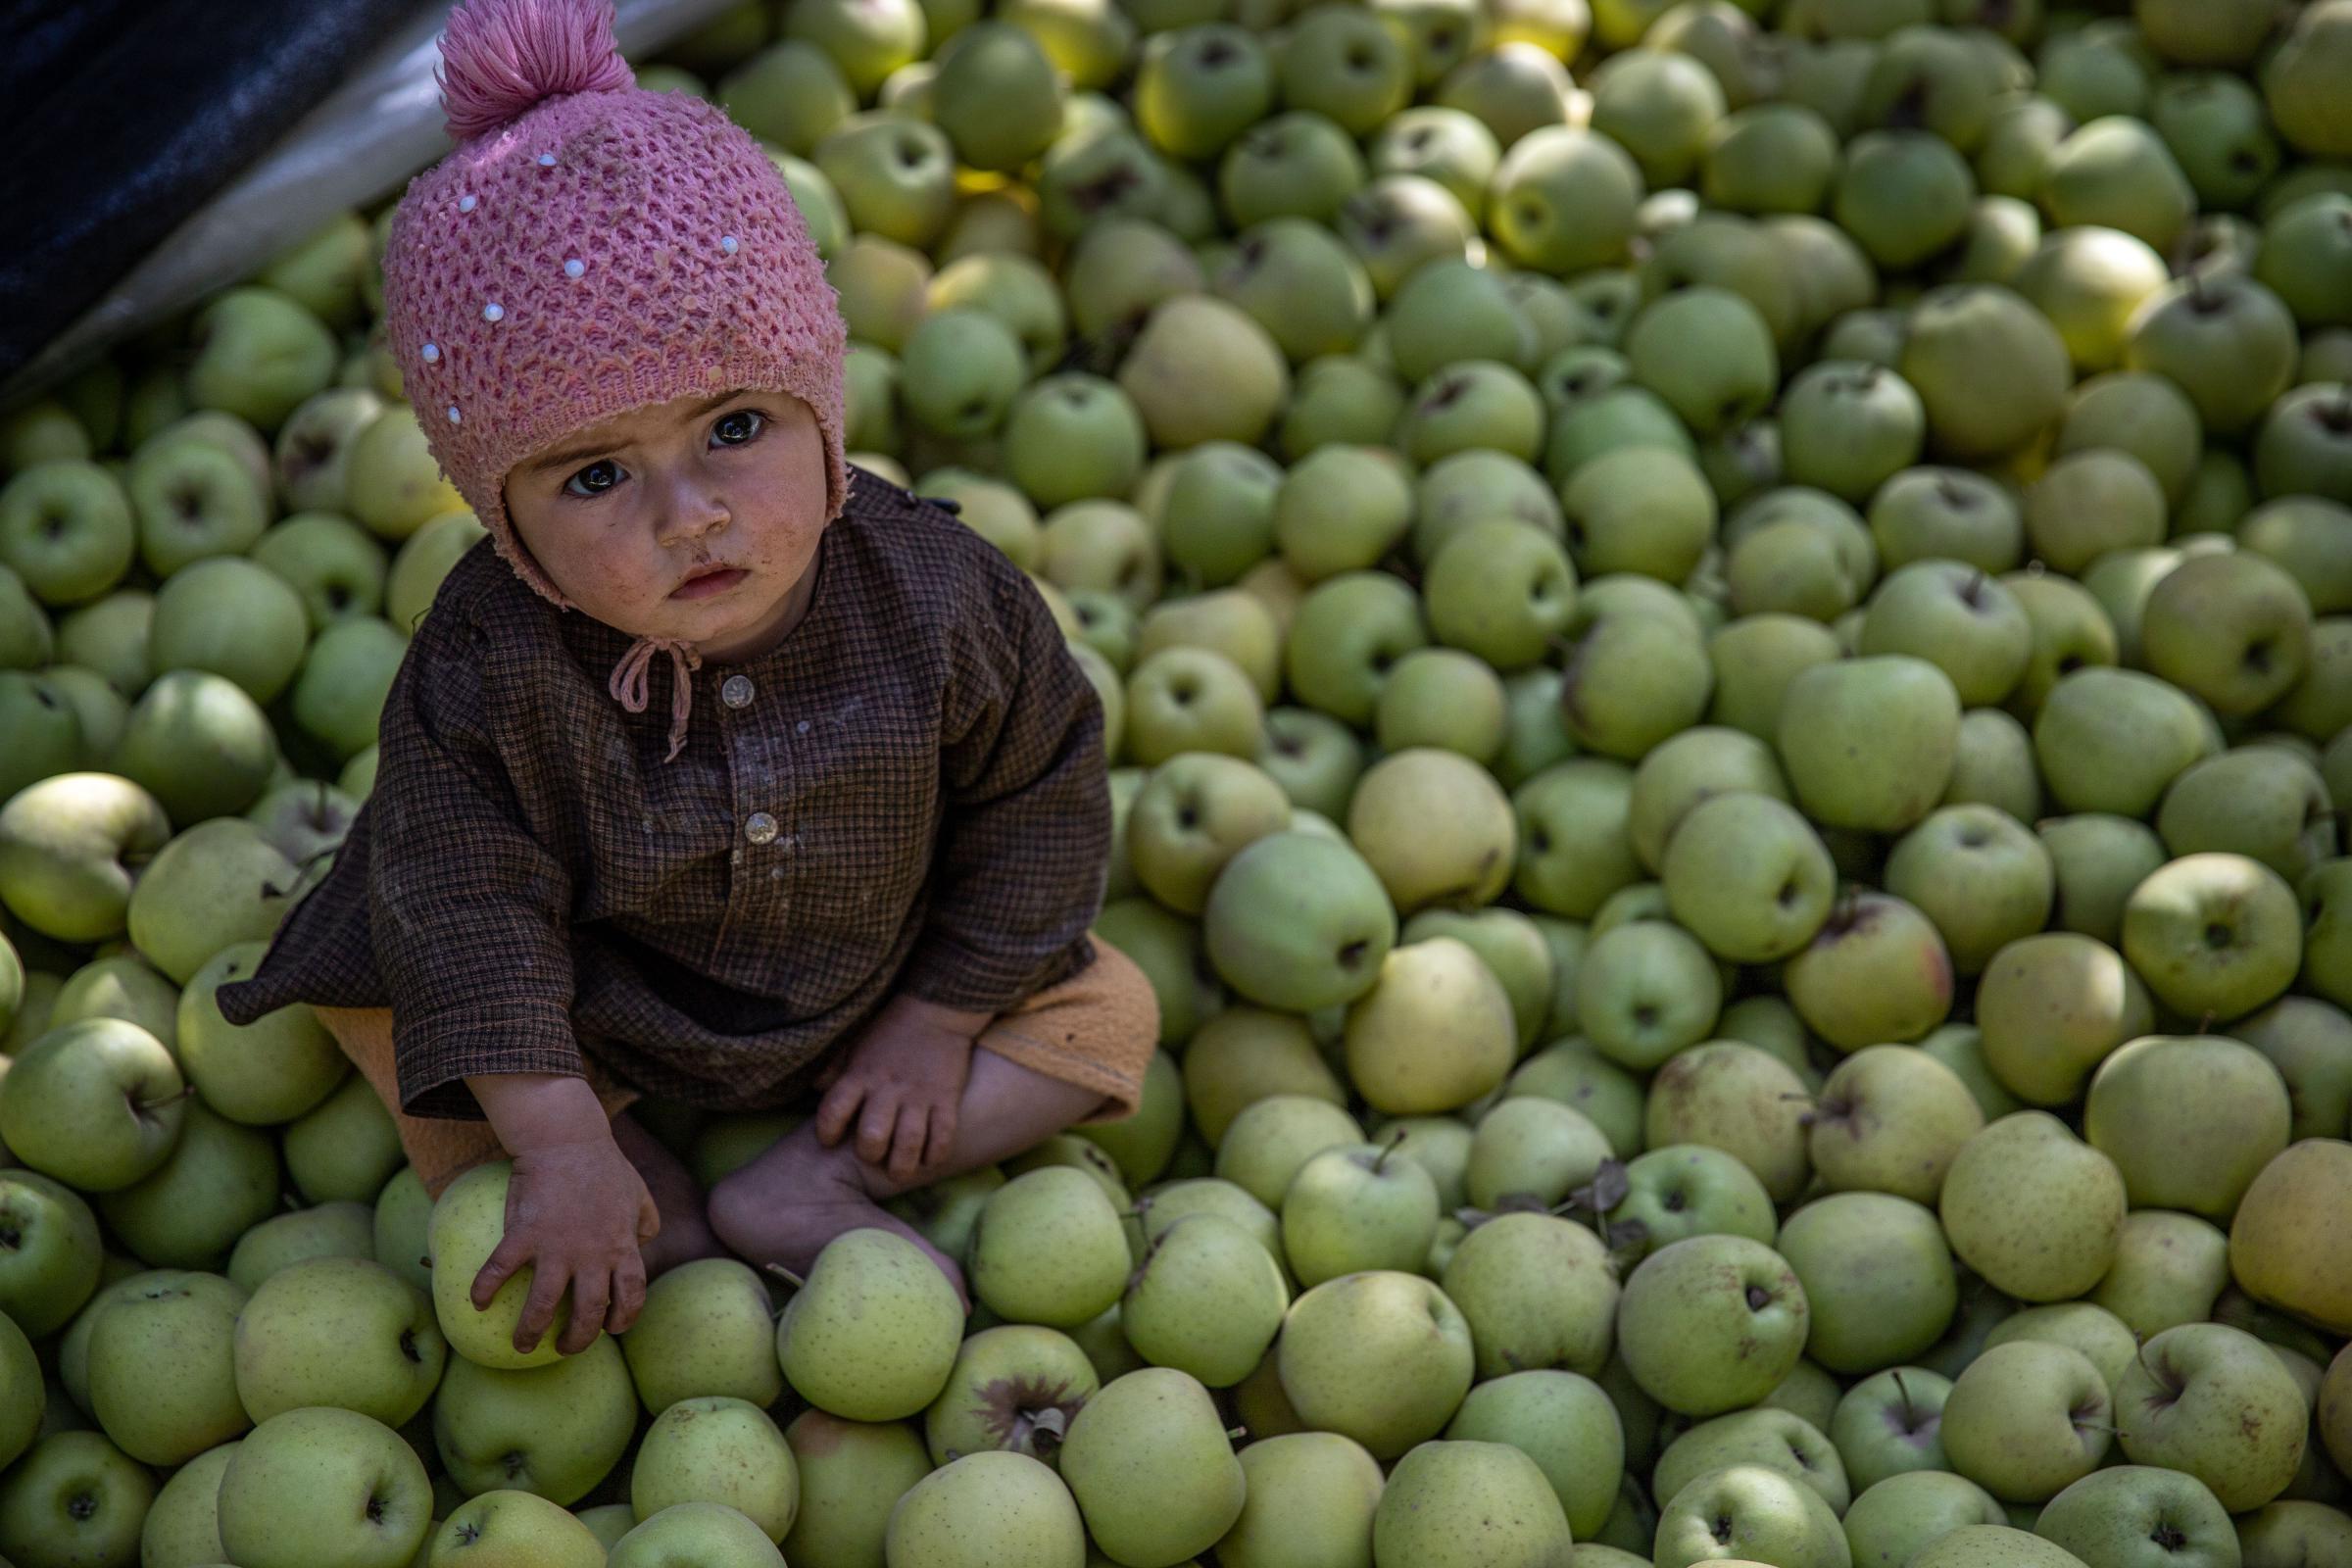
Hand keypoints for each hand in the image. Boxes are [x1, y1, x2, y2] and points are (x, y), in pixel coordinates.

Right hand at [470, 1128, 658, 1354]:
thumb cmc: (603, 1164)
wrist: (567, 1138)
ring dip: (531, 1331)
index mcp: (622, 1246)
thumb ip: (646, 1220)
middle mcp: (593, 1255)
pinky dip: (485, 1289)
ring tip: (522, 1346)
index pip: (631, 1295)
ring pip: (544, 1305)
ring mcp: (558, 1247)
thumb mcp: (637, 1193)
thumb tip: (643, 1242)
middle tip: (566, 1349)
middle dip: (578, 1339)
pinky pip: (501, 1270)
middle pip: (590, 1312)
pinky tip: (476, 1303)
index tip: (612, 1329)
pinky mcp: (525, 1234)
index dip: (624, 1319)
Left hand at [814, 998, 980, 1184]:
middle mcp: (887, 1088)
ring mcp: (919, 1095)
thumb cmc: (888, 1032)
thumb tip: (815, 1087)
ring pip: (909, 1142)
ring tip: (899, 1171)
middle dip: (871, 1154)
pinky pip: (943, 1135)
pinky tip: (928, 1160)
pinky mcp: (946, 1098)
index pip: (833, 1111)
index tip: (830, 1140)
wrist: (936, 1010)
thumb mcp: (854, 1045)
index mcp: (860, 1075)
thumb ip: (834, 1068)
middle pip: (873, 1135)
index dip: (826, 1132)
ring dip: (903, 1165)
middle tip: (874, 1157)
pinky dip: (936, 1154)